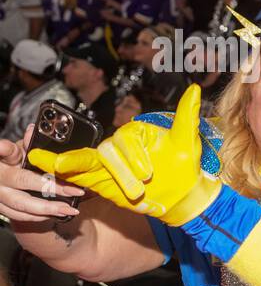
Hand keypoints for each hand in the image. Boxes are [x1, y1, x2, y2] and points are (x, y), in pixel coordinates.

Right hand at [0, 125, 83, 223]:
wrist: (7, 183)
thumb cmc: (17, 163)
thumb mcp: (23, 151)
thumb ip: (29, 144)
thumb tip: (33, 129)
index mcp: (5, 157)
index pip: (5, 150)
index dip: (4, 149)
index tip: (5, 147)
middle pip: (22, 180)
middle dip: (51, 187)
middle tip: (75, 191)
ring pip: (20, 203)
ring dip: (48, 208)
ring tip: (69, 209)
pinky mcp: (1, 208)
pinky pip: (19, 216)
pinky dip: (39, 217)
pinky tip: (56, 214)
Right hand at [28, 84, 217, 224]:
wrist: (181, 196)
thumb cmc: (185, 166)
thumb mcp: (188, 141)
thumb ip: (187, 116)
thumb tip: (195, 89)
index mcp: (135, 132)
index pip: (125, 139)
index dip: (134, 156)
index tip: (149, 174)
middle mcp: (118, 144)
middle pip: (107, 151)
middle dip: (121, 171)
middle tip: (139, 190)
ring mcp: (105, 162)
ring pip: (86, 160)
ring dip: (74, 164)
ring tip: (60, 165)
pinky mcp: (96, 179)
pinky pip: (74, 171)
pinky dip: (56, 166)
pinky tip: (39, 160)